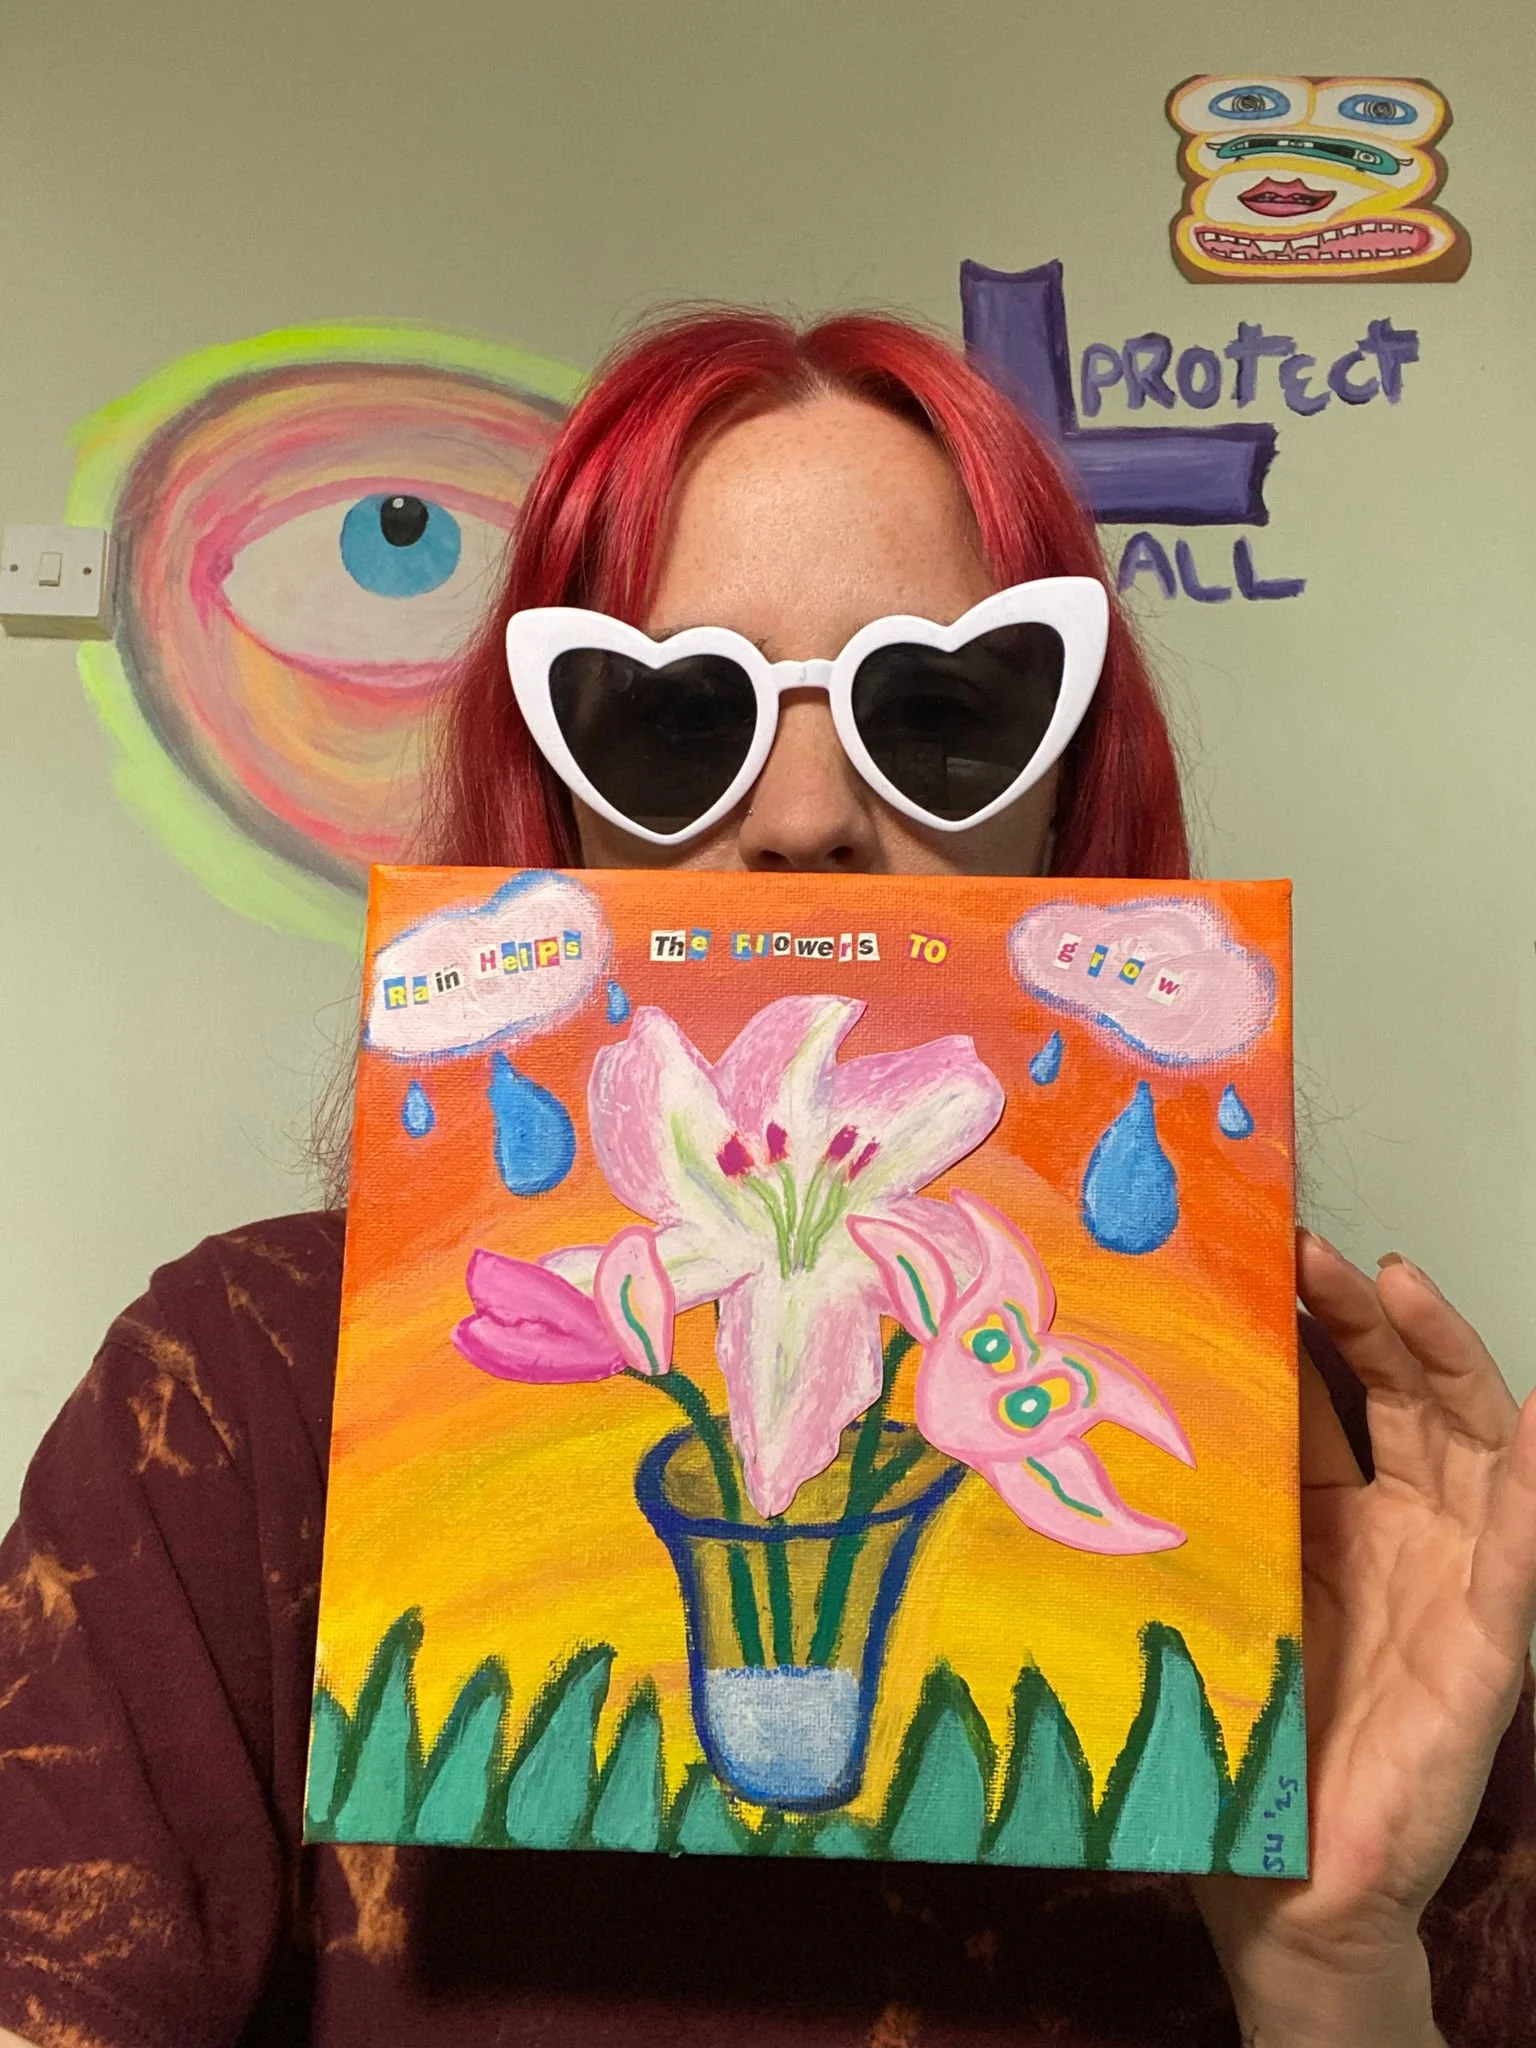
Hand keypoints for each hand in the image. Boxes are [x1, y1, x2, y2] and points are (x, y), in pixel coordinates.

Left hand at [1191, 1231, 1535, 2047]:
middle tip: (1314, 1247)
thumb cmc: (1239, 1738)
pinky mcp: (1487, 1649)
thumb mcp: (1208, 1595)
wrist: (1282, 1885)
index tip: (1254, 1247)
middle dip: (1366, 1314)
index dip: (1305, 1319)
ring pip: (1470, 1444)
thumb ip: (1193, 1511)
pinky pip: (1520, 1560)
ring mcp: (1452, 1581)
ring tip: (1405, 1284)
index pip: (1332, 1392)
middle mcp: (1400, 1530)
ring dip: (1445, 1360)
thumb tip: (1084, 1406)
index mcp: (1331, 1515)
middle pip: (1402, 1395)